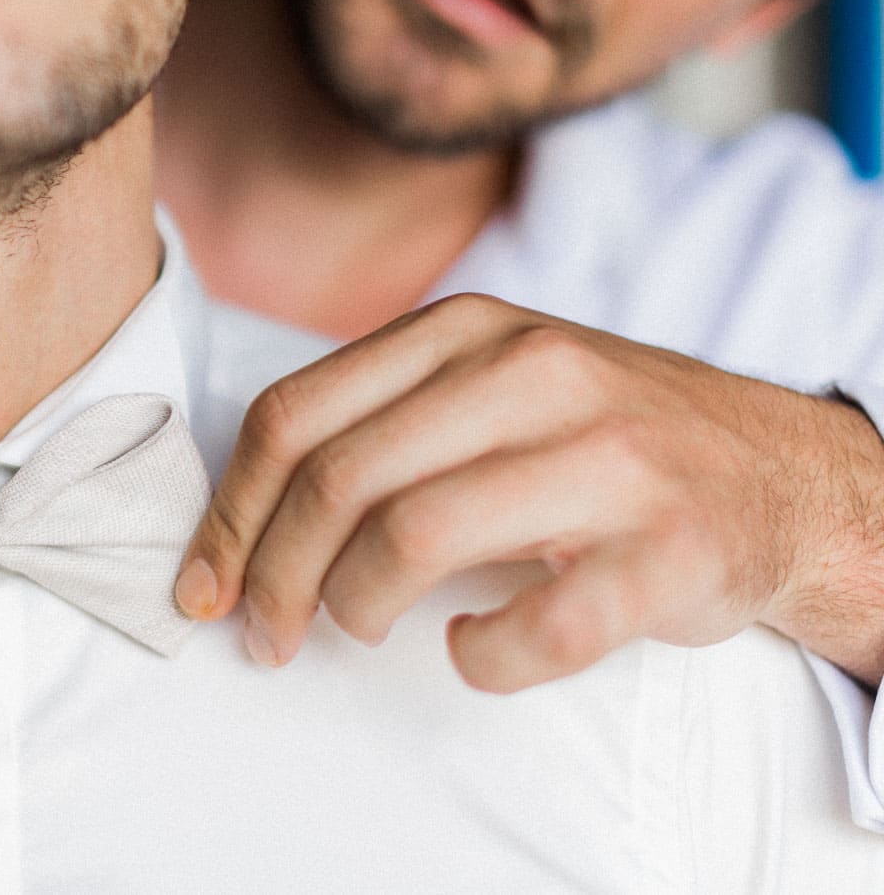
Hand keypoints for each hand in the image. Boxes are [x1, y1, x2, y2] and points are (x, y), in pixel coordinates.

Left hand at [175, 294, 883, 691]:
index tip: (207, 585)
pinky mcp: (669, 549)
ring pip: (414, 538)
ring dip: (355, 607)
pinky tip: (469, 648)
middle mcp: (532, 372)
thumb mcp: (487, 384)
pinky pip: (535, 627)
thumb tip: (239, 525)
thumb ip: (377, 421)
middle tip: (267, 637)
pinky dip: (479, 656)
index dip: (230, 512)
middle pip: (337, 481)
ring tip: (361, 629)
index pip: (292, 416)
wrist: (777, 473)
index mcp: (465, 330)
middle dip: (275, 576)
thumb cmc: (595, 439)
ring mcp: (607, 458)